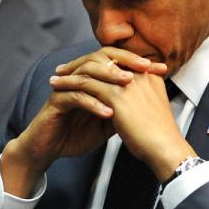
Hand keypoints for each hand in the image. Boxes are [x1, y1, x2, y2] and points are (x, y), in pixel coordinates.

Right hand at [0, 48, 166, 196]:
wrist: (49, 149)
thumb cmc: (76, 133)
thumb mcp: (107, 122)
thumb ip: (123, 109)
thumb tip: (149, 103)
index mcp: (91, 79)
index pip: (115, 60)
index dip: (137, 63)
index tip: (160, 69)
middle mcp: (78, 78)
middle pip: (100, 59)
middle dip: (124, 62)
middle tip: (144, 68)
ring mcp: (65, 88)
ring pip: (87, 74)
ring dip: (108, 78)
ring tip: (128, 84)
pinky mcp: (55, 102)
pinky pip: (75, 98)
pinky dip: (92, 104)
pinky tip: (108, 113)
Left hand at [51, 53, 195, 180]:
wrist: (165, 148)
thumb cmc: (160, 137)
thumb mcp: (152, 110)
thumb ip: (141, 100)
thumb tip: (129, 102)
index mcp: (148, 76)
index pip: (119, 60)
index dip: (99, 62)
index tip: (85, 67)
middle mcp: (138, 73)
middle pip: (104, 58)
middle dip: (82, 61)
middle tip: (65, 68)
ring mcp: (127, 82)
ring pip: (92, 69)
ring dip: (71, 72)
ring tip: (56, 78)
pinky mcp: (116, 95)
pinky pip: (86, 84)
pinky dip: (69, 85)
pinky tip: (57, 90)